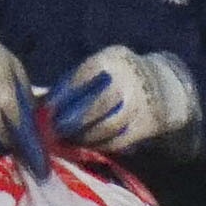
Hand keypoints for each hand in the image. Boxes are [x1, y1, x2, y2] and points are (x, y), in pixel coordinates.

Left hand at [48, 46, 198, 156]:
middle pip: (94, 105)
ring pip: (105, 127)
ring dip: (83, 137)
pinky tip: (87, 144)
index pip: (82, 77)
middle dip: (70, 120)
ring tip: (68, 139)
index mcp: (112, 60)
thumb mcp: (103, 65)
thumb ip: (77, 79)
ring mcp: (139, 105)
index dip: (62, 96)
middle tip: (54, 129)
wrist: (165, 86)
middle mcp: (128, 81)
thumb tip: (40, 101)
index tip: (46, 109)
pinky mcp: (145, 126)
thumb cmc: (120, 75)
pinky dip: (99, 145)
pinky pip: (118, 141)